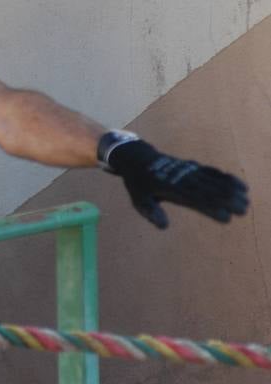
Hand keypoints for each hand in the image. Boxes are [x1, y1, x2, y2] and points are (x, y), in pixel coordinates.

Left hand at [104, 138, 249, 228]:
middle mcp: (182, 178)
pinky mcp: (193, 166)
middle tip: (243, 210)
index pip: (193, 199)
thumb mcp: (138, 199)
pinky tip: (241, 185)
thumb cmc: (138, 183)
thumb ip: (151, 212)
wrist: (137, 157)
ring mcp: (189, 170)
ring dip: (231, 189)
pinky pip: (211, 171)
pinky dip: (226, 178)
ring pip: (213, 180)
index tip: (226, 218)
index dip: (210, 208)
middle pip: (207, 189)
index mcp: (169, 187)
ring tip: (246, 200)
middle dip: (226, 199)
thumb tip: (163, 226)